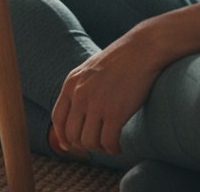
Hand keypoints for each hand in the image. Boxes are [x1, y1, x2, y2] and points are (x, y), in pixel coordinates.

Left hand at [49, 31, 163, 157]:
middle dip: (84, 144)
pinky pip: (108, 142)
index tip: (68, 145)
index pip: (58, 118)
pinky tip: (118, 148)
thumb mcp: (90, 70)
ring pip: (89, 142)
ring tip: (109, 146)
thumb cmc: (121, 59)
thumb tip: (79, 113)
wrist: (142, 50)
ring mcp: (96, 104)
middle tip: (97, 144)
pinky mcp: (115, 113)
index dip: (61, 136)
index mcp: (71, 83)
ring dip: (99, 149)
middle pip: (72, 134)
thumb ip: (80, 88)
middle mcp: (80, 95)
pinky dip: (113, 150)